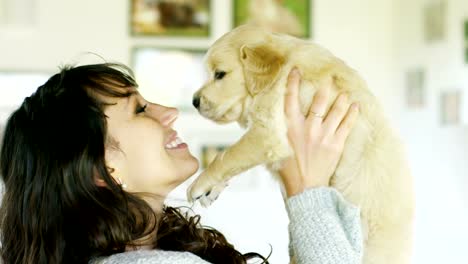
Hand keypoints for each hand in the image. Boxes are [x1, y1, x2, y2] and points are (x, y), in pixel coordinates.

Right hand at [278, 68, 358, 196]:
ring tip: (345, 93)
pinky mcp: (336, 144)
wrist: (304, 189)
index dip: (293, 83)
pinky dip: (352, 114)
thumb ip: (277, 133)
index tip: (297, 70)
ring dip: (341, 100)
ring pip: (336, 111)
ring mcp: (324, 136)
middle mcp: (307, 128)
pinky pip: (347, 125)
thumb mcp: (276, 149)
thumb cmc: (287, 171)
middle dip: (325, 88)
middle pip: (318, 102)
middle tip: (329, 79)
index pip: (291, 99)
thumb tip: (271, 123)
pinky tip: (356, 106)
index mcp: (290, 128)